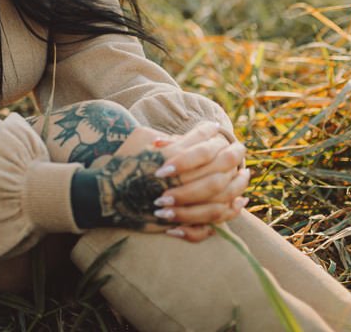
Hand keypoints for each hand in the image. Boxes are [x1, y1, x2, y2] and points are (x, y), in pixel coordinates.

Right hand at [84, 121, 249, 241]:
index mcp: (170, 156)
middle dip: (235, 156)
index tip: (219, 130)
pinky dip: (226, 212)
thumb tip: (195, 135)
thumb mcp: (141, 139)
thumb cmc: (121, 162)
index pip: (205, 143)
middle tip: (242, 149)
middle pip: (220, 166)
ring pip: (221, 193)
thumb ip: (170, 138)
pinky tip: (236, 204)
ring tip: (245, 177)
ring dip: (237, 184)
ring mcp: (180, 201)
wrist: (105, 195)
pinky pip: (211, 219)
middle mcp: (178, 178)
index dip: (215, 135)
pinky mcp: (179, 220)